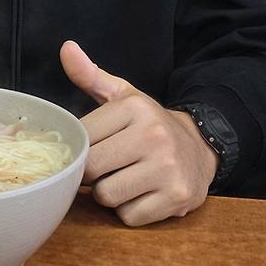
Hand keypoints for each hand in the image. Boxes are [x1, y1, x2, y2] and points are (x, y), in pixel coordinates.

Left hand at [60, 40, 217, 225]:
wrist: (200, 147)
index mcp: (134, 108)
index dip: (81, 147)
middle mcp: (153, 136)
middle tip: (107, 165)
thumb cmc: (149, 123)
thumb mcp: (122, 95)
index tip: (92, 146)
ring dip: (110, 193)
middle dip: (92, 173)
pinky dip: (130, 210)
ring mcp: (168, 169)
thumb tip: (66, 48)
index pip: (82, 137)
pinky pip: (129, 217)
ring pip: (107, 196)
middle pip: (91, 170)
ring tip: (124, 178)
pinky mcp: (177, 198)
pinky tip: (142, 194)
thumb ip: (89, 75)